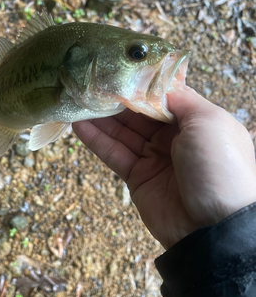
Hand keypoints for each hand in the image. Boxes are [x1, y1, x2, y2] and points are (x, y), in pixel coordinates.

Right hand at [73, 85, 255, 248]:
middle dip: (116, 98)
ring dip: (101, 117)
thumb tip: (154, 83)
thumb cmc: (218, 167)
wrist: (214, 227)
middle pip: (139, 113)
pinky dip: (97, 140)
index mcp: (195, 121)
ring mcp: (155, 158)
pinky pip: (114, 154)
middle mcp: (175, 137)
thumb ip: (179, 99)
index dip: (140, 84)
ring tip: (78, 98)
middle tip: (90, 82)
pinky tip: (78, 124)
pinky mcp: (138, 178)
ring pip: (123, 132)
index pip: (162, 97)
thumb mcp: (208, 122)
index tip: (117, 69)